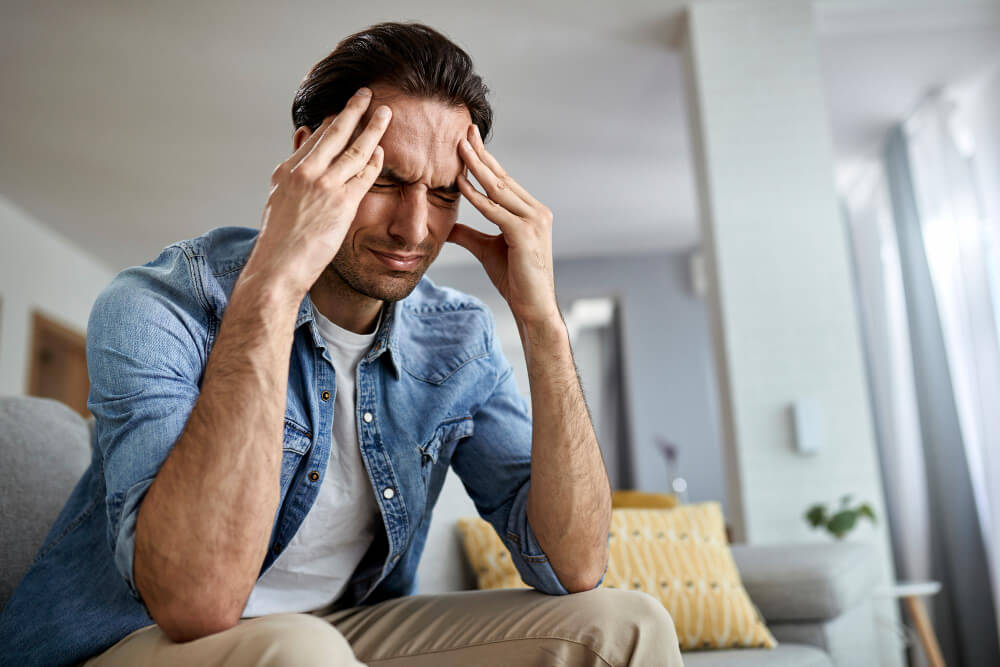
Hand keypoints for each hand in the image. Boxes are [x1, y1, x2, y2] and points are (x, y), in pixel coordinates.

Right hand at [247, 88, 390, 296]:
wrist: (278, 266)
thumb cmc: (280, 240)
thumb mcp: (279, 198)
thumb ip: (294, 169)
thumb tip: (303, 137)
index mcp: (288, 170)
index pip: (315, 138)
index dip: (333, 122)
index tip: (346, 109)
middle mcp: (305, 172)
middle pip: (335, 133)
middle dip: (353, 110)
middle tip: (367, 94)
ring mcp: (324, 186)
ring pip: (354, 149)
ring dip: (372, 128)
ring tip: (385, 113)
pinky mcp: (342, 204)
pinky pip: (364, 175)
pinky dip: (375, 160)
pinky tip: (383, 150)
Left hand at [449, 124, 559, 327]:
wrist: (532, 307)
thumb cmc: (515, 279)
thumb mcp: (487, 250)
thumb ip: (469, 235)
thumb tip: (448, 226)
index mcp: (531, 212)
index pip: (504, 180)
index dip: (485, 160)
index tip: (469, 140)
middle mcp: (536, 211)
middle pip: (502, 177)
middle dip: (481, 154)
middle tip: (465, 130)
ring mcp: (533, 221)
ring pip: (499, 189)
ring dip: (477, 166)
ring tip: (459, 146)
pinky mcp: (524, 233)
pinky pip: (495, 210)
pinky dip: (476, 197)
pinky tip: (460, 183)